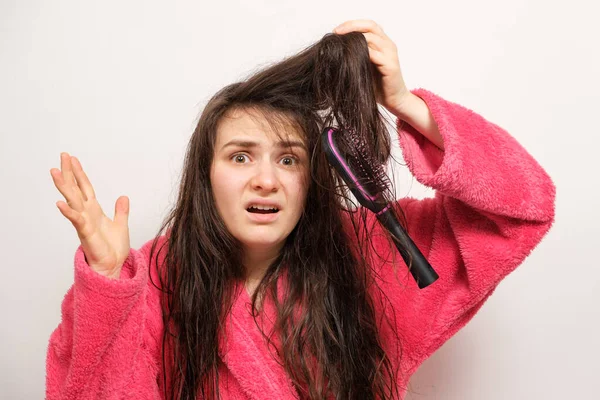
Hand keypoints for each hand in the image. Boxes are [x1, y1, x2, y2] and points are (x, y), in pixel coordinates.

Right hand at [50, 152, 130, 278]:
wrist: (113, 266)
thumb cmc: (113, 248)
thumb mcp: (121, 224)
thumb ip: (121, 211)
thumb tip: (123, 197)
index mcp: (94, 210)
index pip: (85, 187)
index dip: (79, 173)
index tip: (73, 159)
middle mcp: (86, 213)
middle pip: (75, 188)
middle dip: (68, 172)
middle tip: (62, 155)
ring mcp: (84, 222)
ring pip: (72, 200)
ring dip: (64, 186)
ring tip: (55, 172)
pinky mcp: (86, 233)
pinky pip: (76, 221)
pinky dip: (69, 212)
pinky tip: (60, 203)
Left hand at [333, 19, 411, 115]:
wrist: (394, 100)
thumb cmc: (377, 84)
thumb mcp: (364, 65)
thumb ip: (356, 54)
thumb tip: (336, 48)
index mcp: (383, 42)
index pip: (368, 25)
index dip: (352, 24)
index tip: (336, 31)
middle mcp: (388, 45)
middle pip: (370, 26)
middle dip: (351, 27)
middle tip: (336, 33)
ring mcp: (391, 54)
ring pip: (371, 38)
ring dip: (354, 40)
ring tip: (341, 45)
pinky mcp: (390, 66)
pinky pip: (374, 54)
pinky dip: (361, 54)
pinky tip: (350, 59)